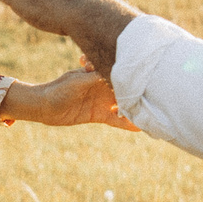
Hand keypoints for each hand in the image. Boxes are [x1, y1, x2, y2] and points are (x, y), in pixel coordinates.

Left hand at [2, 69, 139, 129]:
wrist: (44, 106)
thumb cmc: (60, 89)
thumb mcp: (78, 82)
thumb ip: (96, 78)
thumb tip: (115, 74)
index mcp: (100, 73)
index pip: (120, 74)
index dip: (133, 76)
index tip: (149, 77)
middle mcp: (104, 86)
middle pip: (125, 89)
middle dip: (139, 92)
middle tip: (157, 96)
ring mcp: (102, 101)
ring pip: (124, 105)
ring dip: (135, 109)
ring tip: (151, 113)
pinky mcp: (99, 115)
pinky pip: (116, 119)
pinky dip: (126, 123)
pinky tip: (139, 127)